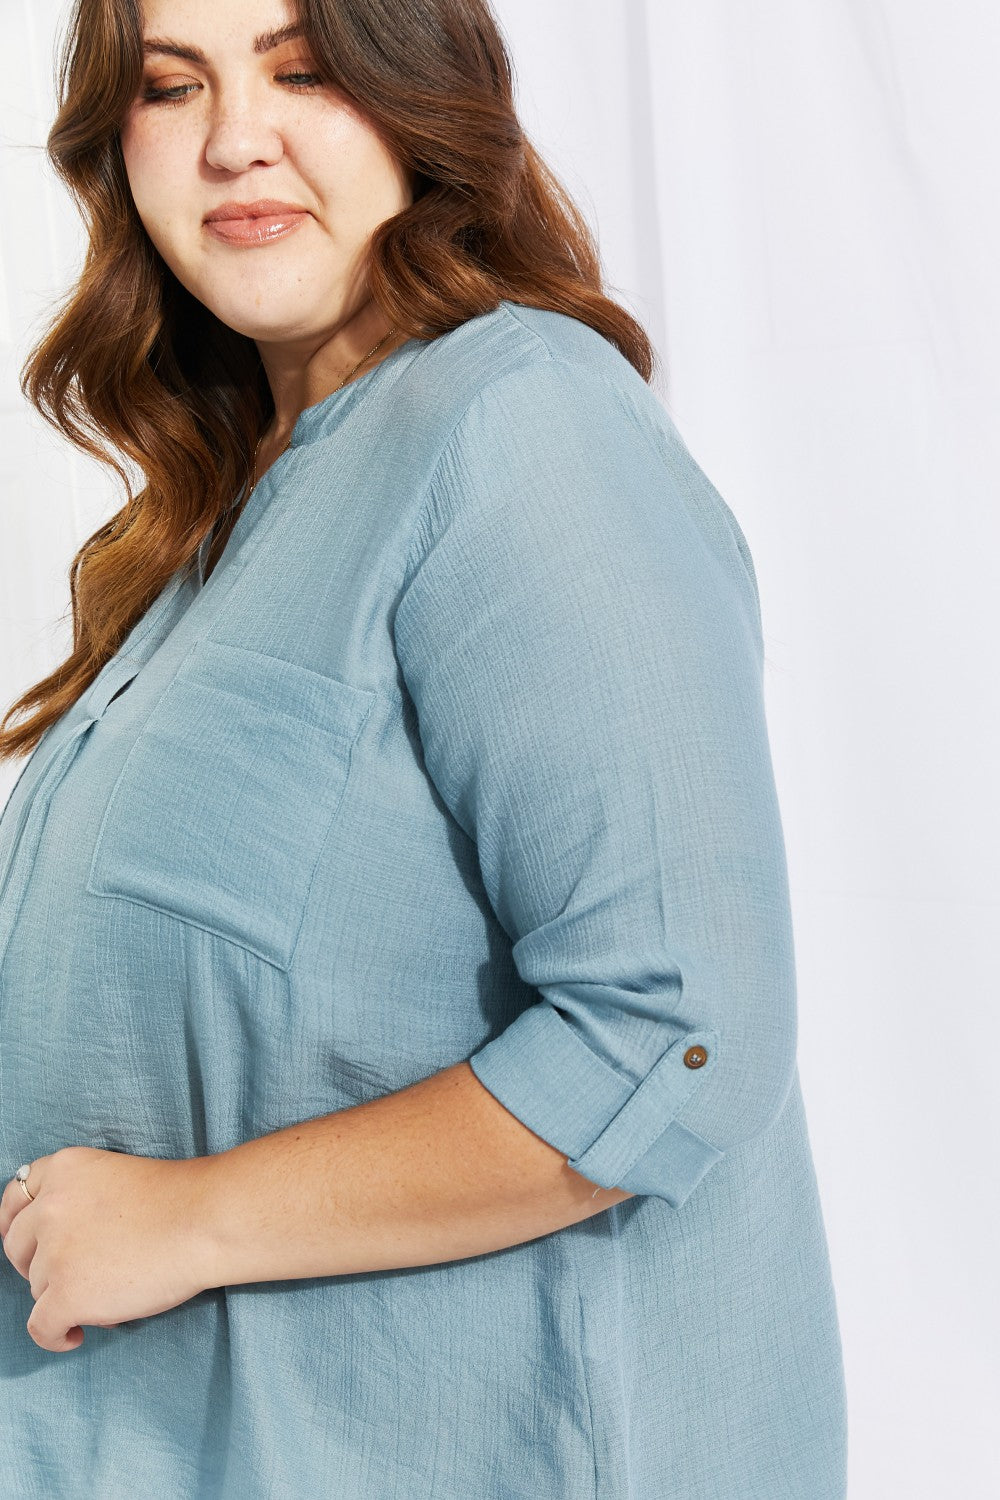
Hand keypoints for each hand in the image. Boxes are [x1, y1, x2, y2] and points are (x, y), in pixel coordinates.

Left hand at [0, 1145, 216, 1352]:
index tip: (29, 1243)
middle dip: (37, 1264)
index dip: (17, 1224)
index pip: (17, 1197)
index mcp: (65, 1169)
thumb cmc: (178, 1201)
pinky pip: (41, 1327)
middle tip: (68, 1275)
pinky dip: (55, 1336)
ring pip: (37, 1288)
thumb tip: (51, 1246)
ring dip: (62, 1295)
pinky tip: (75, 1335)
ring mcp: (55, 1251)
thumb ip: (76, 1198)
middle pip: (19, 1247)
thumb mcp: (114, 1176)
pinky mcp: (66, 1294)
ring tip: (105, 1295)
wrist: (205, 1221)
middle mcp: (50, 1206)